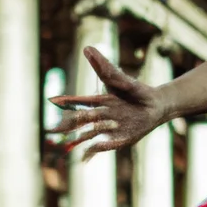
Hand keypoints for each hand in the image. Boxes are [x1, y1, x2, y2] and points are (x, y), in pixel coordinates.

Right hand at [49, 47, 168, 160]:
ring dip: (79, 139)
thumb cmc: (137, 91)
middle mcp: (102, 115)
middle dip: (66, 125)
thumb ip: (104, 67)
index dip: (67, 101)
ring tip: (64, 148)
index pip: (80, 102)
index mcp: (100, 101)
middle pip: (81, 121)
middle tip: (50, 130)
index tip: (52, 100)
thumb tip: (87, 48)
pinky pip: (107, 145)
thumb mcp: (121, 79)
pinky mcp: (121, 138)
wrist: (156, 106)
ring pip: (90, 134)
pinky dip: (96, 150)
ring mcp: (111, 128)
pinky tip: (85, 158)